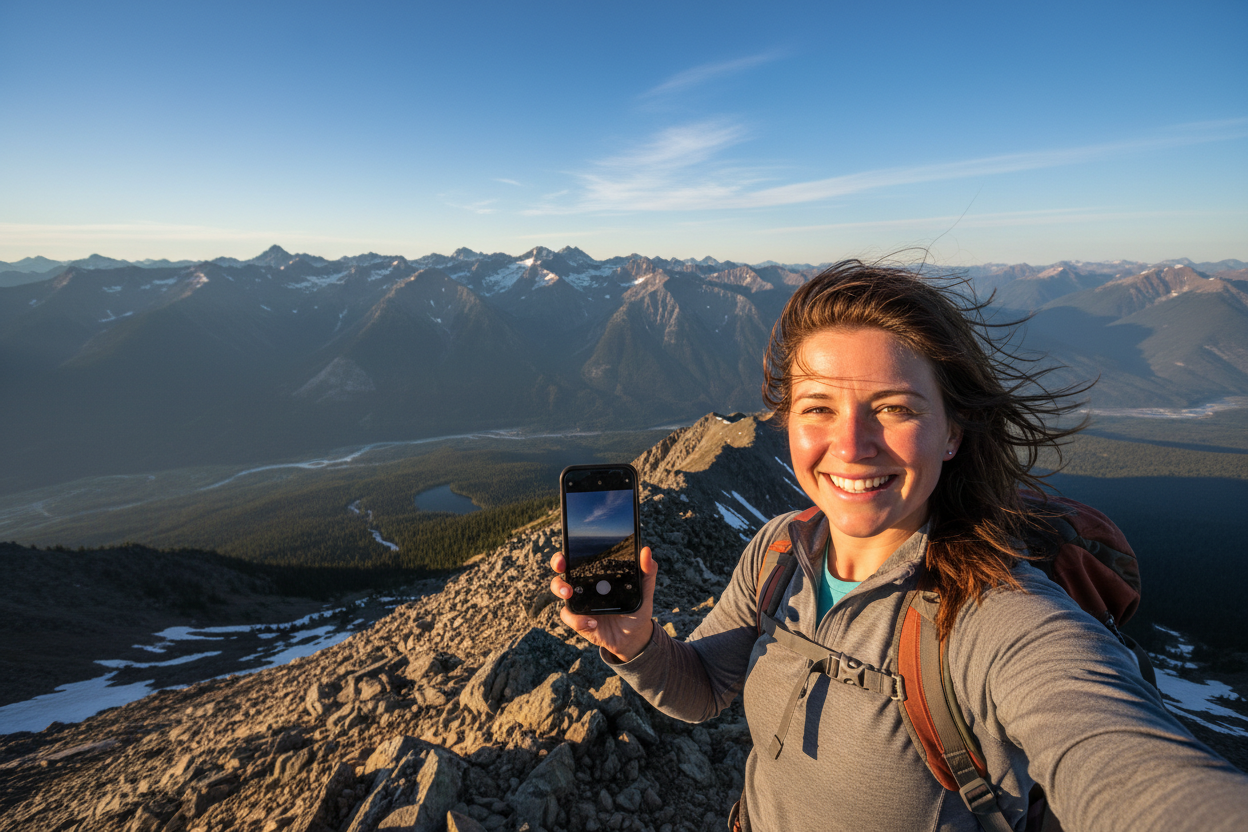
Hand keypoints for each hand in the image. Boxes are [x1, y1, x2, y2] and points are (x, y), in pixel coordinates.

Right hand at [549, 547, 657, 662]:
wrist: (632, 635)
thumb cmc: (636, 608)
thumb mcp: (644, 590)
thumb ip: (647, 571)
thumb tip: (647, 550)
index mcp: (598, 572)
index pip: (580, 555)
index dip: (570, 550)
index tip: (569, 550)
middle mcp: (584, 584)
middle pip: (563, 568)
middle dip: (558, 563)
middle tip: (562, 566)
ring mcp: (578, 601)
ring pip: (560, 589)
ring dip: (561, 588)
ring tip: (570, 594)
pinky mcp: (577, 619)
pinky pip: (569, 616)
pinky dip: (578, 619)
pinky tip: (592, 622)